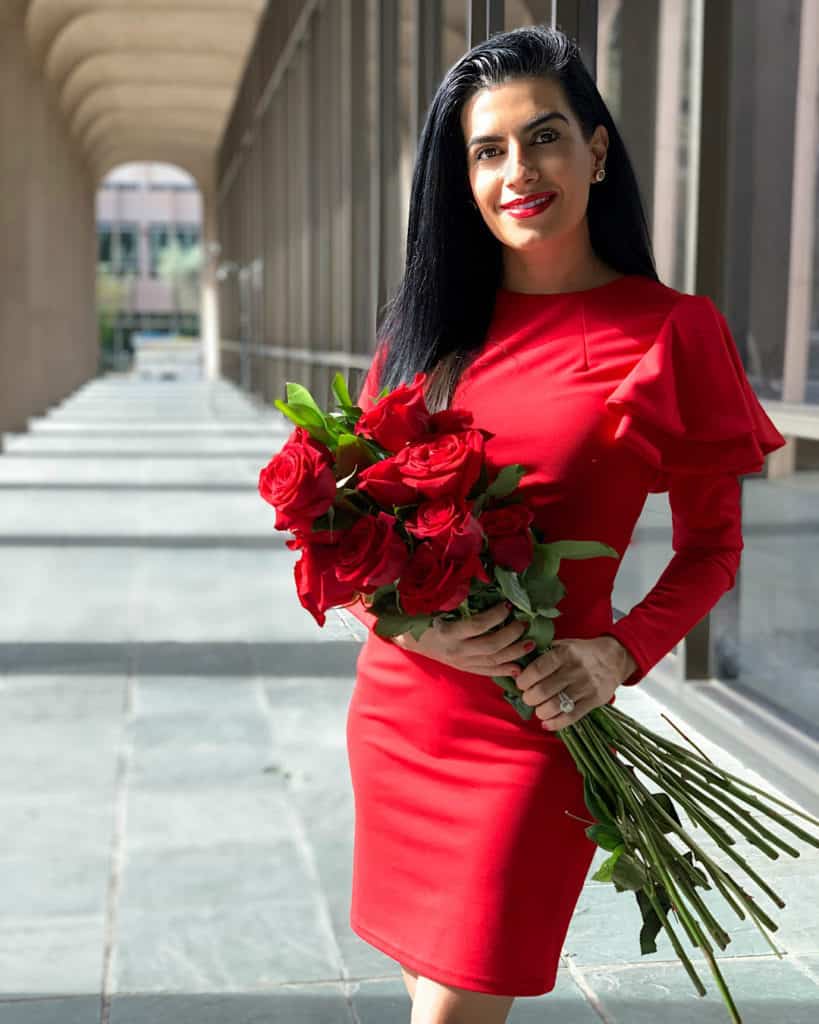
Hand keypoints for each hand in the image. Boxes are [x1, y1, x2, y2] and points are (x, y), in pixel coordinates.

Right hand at [391, 599, 532, 677]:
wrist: (406, 637)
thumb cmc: (421, 615)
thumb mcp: (435, 605)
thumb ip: (456, 598)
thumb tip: (483, 583)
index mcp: (446, 632)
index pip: (477, 626)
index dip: (495, 617)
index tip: (508, 605)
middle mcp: (455, 650)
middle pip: (490, 646)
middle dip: (511, 635)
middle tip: (524, 624)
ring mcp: (460, 662)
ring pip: (492, 661)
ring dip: (514, 653)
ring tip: (531, 643)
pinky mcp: (463, 668)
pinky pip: (486, 671)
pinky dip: (503, 670)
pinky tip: (518, 667)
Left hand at [514, 636, 637, 730]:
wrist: (616, 657)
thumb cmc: (584, 651)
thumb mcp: (564, 644)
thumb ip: (544, 653)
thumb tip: (520, 668)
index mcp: (565, 653)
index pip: (537, 670)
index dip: (524, 680)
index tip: (521, 684)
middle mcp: (575, 670)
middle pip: (543, 691)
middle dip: (529, 698)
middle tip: (528, 697)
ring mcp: (586, 687)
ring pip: (555, 706)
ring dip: (540, 712)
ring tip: (538, 709)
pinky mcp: (594, 701)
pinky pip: (570, 717)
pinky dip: (555, 723)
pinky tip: (546, 723)